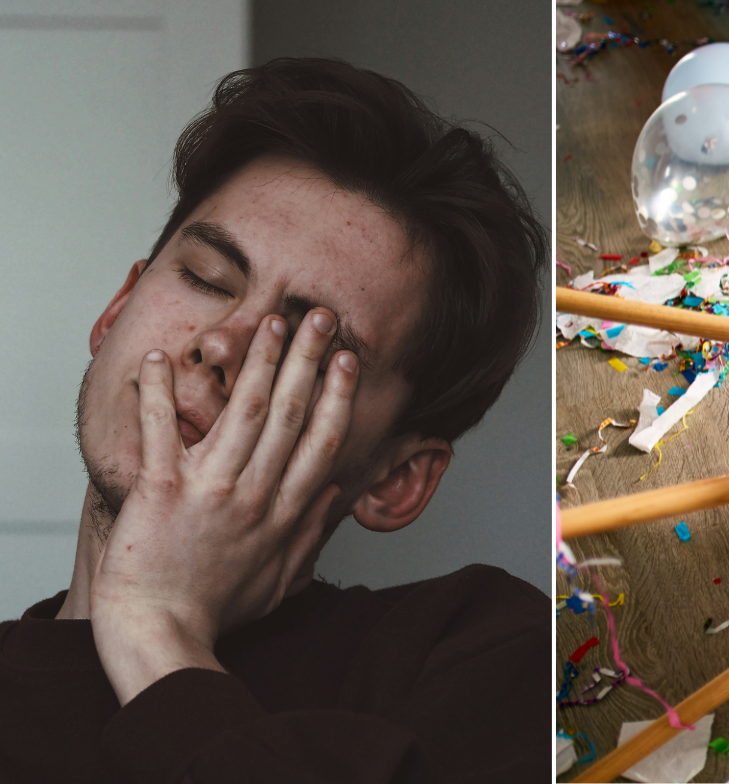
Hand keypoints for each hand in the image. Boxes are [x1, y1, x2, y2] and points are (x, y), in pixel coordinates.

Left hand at [89, 309, 358, 702]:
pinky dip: (157, 394)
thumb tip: (336, 495)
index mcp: (284, 513)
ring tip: (272, 322)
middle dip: (308, 359)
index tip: (348, 361)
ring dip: (259, 362)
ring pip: (242, 412)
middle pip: (290, 414)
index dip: (338, 395)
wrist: (160, 633)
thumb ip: (310, 534)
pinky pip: (161, 432)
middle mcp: (255, 494)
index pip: (322, 441)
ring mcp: (211, 489)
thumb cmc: (215, 611)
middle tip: (320, 319)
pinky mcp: (163, 490)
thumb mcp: (280, 580)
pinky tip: (158, 359)